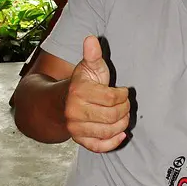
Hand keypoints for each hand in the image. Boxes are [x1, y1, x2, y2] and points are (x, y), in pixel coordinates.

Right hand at [65, 35, 129, 151]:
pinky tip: (121, 134)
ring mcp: (75, 127)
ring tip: (123, 116)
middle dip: (124, 110)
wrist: (61, 103)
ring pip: (108, 131)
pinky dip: (113, 142)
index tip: (122, 91)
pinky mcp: (79, 140)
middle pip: (111, 116)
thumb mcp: (88, 67)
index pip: (111, 98)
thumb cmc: (82, 84)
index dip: (122, 95)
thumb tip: (91, 38)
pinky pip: (98, 147)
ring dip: (122, 124)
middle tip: (125, 105)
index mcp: (78, 91)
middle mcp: (74, 111)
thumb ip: (92, 54)